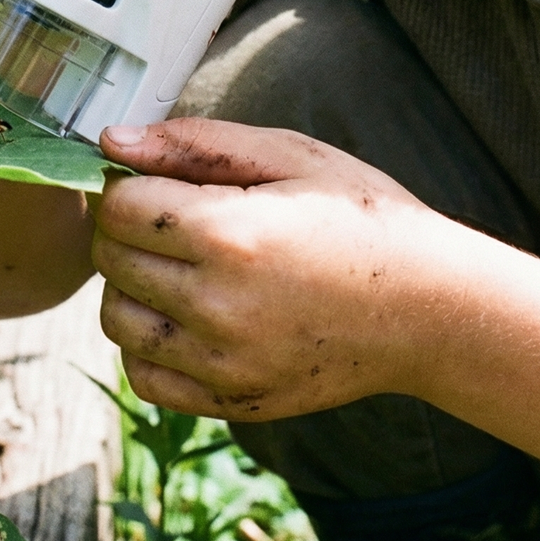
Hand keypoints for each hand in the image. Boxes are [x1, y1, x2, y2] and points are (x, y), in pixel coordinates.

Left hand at [92, 118, 441, 420]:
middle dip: (128, 229)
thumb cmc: (360, 215)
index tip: (158, 181)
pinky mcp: (232, 401)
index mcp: (229, 233)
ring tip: (182, 264)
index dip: (129, 185)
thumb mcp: (289, 153)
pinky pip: (145, 376)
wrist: (428, 306)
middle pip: (111, 260)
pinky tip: (189, 313)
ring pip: (117, 320)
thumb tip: (113, 140)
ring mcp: (223, 363)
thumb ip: (194, 143)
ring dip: (132, 286)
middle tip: (174, 217)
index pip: (119, 207)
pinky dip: (150, 343)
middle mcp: (217, 305)